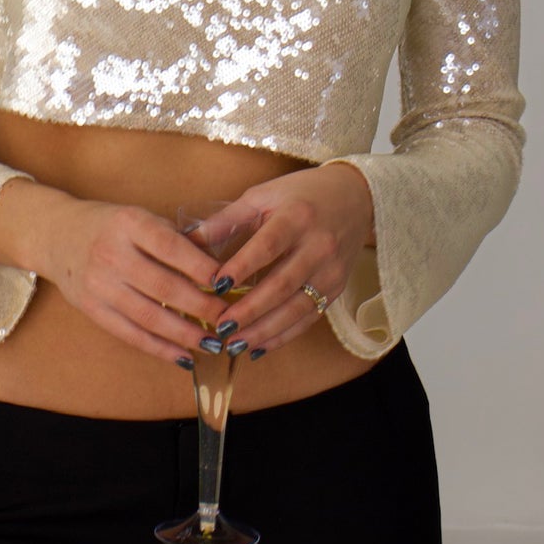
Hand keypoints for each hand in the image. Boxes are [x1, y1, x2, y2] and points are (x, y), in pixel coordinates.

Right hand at [40, 197, 233, 367]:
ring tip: (213, 343)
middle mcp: (111, 253)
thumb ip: (175, 239)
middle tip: (229, 320)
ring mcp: (98, 284)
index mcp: (129, 223)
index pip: (171, 247)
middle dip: (202, 307)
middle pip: (164, 286)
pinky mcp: (92, 309)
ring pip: (149, 316)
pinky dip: (160, 348)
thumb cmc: (110, 226)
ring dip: (185, 334)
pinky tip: (184, 357)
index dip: (202, 267)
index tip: (228, 283)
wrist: (57, 235)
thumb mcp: (139, 218)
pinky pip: (130, 334)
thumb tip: (220, 269)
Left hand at [191, 163, 374, 360]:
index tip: (215, 286)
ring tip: (235, 344)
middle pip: (283, 284)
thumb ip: (227, 219)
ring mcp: (331, 271)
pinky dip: (283, 336)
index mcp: (297, 217)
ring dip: (264, 330)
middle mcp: (319, 245)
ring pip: (297, 308)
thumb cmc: (300, 196)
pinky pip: (309, 318)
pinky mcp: (336, 289)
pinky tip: (258, 347)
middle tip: (221, 327)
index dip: (243, 267)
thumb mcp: (263, 196)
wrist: (355, 198)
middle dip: (251, 310)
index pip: (268, 246)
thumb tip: (187, 241)